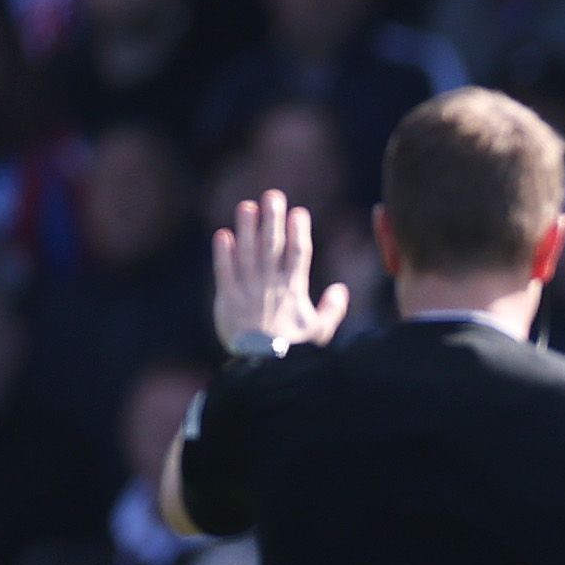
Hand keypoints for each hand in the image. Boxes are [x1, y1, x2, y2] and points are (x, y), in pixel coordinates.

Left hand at [211, 189, 349, 354]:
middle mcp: (270, 285)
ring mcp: (248, 290)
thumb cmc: (295, 351)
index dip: (298, 231)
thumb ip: (332, 309)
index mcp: (294, 290)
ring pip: (247, 252)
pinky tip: (223, 235)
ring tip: (247, 206)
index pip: (297, 253)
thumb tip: (341, 289)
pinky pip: (225, 271)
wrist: (265, 368)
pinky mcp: (228, 299)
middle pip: (272, 245)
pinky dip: (223, 253)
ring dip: (247, 228)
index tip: (299, 212)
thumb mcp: (320, 332)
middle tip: (273, 196)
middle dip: (273, 218)